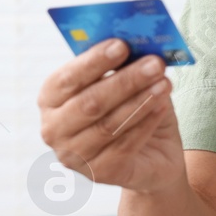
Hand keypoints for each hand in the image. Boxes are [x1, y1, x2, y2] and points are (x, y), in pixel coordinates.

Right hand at [37, 39, 186, 194]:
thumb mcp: (125, 84)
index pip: (66, 79)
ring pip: (109, 124)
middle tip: (155, 63)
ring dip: (140, 100)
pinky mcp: (101, 173)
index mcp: (50, 101)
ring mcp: (74, 156)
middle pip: (90, 102)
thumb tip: (138, 42)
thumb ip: (122, 65)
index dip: (93, 62)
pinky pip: (126, 144)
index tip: (121, 45)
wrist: (152, 156)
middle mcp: (53, 130)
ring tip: (164, 82)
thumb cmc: (131, 110)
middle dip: (125, 80)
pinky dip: (146, 122)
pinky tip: (163, 104)